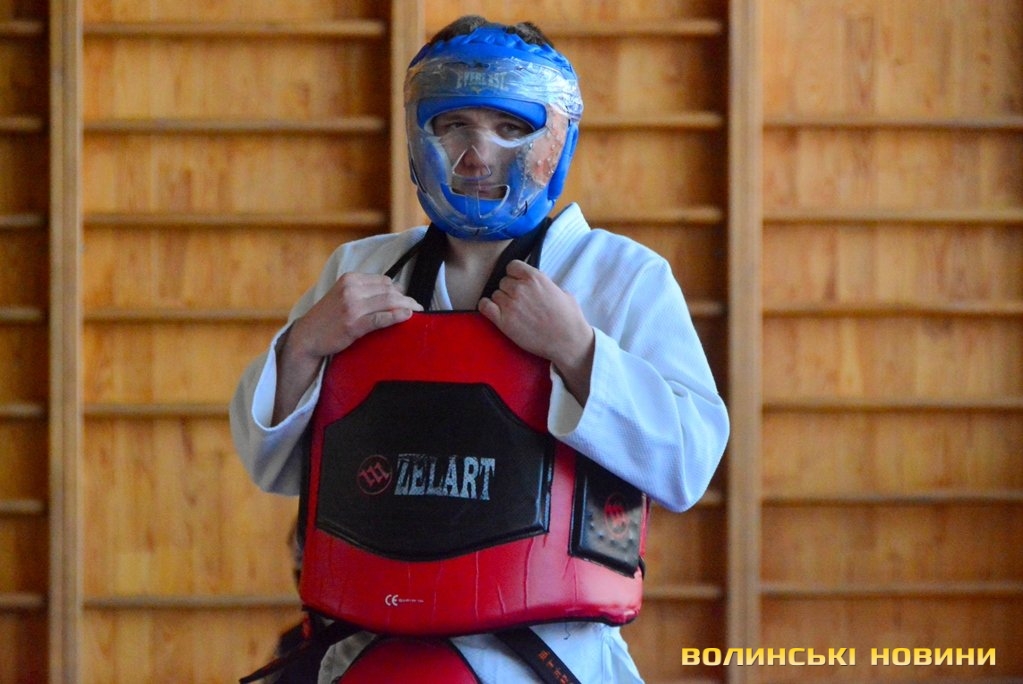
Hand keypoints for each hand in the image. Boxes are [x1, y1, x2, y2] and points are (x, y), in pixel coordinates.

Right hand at [272, 273, 421, 422]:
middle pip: (389, 290)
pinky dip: (396, 316)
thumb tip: (395, 290)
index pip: (384, 281)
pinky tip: (407, 317)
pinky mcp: (353, 324)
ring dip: (406, 306)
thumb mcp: (343, 294)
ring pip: (388, 302)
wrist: (307, 336)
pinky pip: (380, 318)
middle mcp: (351, 289)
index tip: (407, 299)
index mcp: (350, 279)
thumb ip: (365, 290)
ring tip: (417, 312)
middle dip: (406, 299)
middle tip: (418, 307)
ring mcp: (352, 306)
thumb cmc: (328, 317)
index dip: (399, 290)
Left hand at [478, 260, 594, 402]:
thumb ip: (544, 284)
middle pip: (503, 281)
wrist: (567, 340)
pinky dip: (487, 307)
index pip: (512, 266)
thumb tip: (536, 285)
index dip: (515, 274)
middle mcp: (520, 288)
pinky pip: (485, 306)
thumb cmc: (568, 318)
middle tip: (519, 301)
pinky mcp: (503, 321)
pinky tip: (495, 312)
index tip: (518, 281)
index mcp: (535, 277)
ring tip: (513, 311)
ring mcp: (510, 304)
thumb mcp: (561, 291)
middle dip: (510, 290)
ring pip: (495, 294)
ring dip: (501, 301)